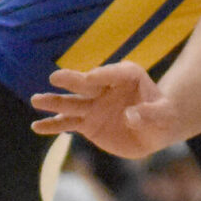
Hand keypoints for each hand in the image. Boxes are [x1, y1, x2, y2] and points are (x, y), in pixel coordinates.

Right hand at [31, 59, 179, 155]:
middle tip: (55, 77)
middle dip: (72, 80)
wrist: (155, 128)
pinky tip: (37, 127)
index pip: (112, 73)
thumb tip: (130, 116)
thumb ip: (150, 114)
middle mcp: (105, 87)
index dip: (102, 75)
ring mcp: (94, 105)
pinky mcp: (87, 123)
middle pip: (86, 83)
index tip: (90, 78)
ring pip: (72, 103)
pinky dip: (53, 126)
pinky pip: (68, 124)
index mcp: (127, 75)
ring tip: (36, 100)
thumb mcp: (164, 115)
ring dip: (54, 102)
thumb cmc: (163, 115)